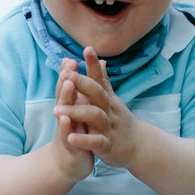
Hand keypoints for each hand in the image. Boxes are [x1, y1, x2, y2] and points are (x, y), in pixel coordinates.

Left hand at [53, 47, 143, 168]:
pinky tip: (70, 137)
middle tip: (64, 74)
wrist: (139, 147)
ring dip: (76, 112)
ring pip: (94, 116)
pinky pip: (95, 142)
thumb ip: (104, 81)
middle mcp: (108, 110)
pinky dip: (83, 140)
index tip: (87, 48)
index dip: (93, 64)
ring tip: (56, 110)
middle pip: (97, 93)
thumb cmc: (120, 120)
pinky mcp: (107, 145)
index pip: (99, 78)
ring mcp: (108, 127)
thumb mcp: (113, 100)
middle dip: (81, 83)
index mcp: (106, 99)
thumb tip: (101, 60)